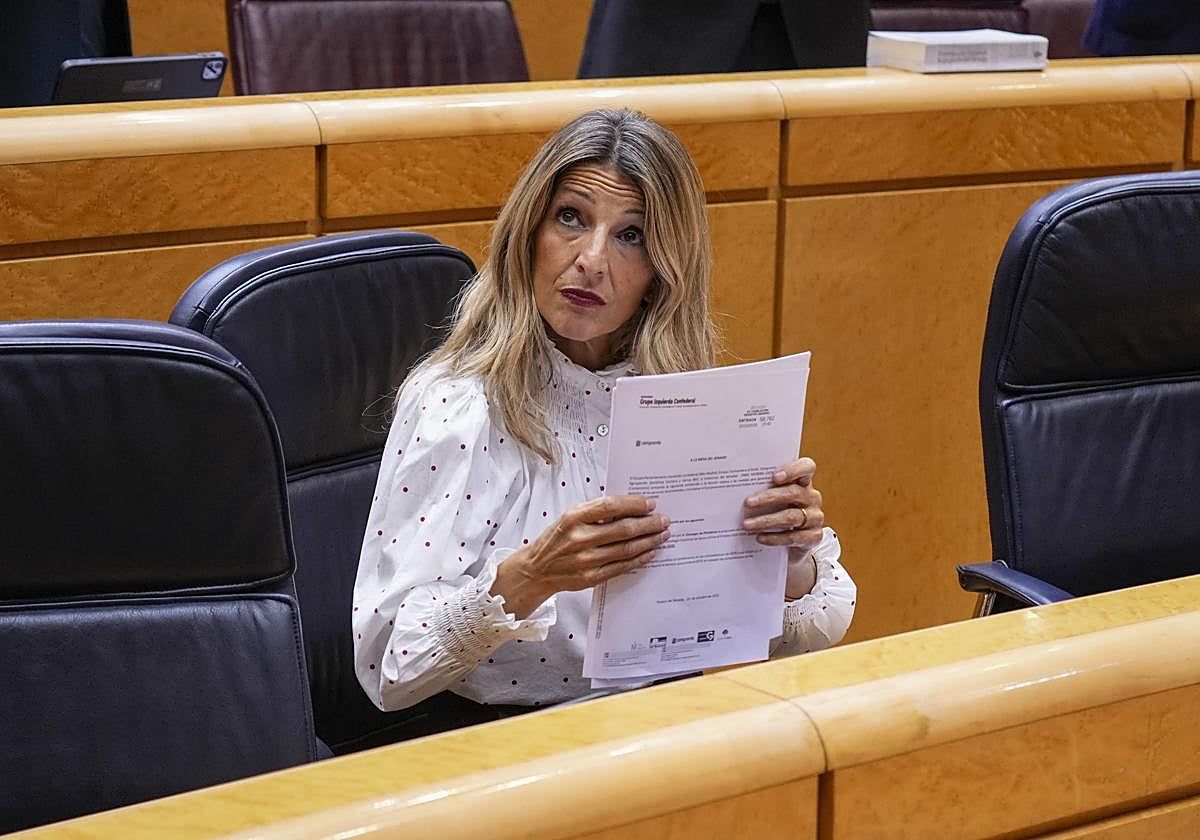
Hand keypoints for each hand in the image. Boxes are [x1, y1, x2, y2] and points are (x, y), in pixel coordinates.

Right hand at [491, 495, 670, 618]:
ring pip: (626, 549)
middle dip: (649, 524)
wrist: (536, 570)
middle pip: (624, 529)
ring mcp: (586, 560)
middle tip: (664, 520)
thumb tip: (629, 507)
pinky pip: (622, 567)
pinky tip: (650, 551)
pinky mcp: (591, 578)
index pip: (610, 506)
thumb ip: (595, 512)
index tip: (650, 504)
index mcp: (573, 518)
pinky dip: (640, 558)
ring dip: (649, 541)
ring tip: (662, 534)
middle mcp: (580, 539)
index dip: (634, 504)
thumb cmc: (556, 540)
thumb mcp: (569, 517)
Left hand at [741, 458, 824, 554]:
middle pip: (793, 493)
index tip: (775, 477)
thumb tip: (735, 489)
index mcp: (803, 481)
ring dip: (766, 521)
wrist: (793, 542)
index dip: (793, 470)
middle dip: (768, 497)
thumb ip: (763, 489)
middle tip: (747, 503)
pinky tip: (760, 538)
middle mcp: (812, 497)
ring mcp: (815, 517)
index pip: (807, 467)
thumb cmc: (778, 512)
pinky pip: (794, 537)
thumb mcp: (773, 498)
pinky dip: (775, 538)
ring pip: (792, 517)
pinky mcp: (814, 536)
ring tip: (747, 525)